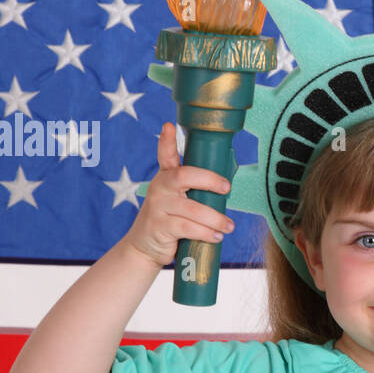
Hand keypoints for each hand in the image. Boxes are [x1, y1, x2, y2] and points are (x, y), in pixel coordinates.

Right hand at [122, 123, 234, 266]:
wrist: (145, 246)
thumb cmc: (170, 220)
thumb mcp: (178, 200)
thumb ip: (193, 190)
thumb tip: (226, 187)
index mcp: (166, 178)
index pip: (166, 156)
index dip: (167, 141)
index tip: (169, 126)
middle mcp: (159, 187)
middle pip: (184, 176)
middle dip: (210, 180)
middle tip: (227, 188)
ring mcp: (158, 207)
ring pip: (194, 209)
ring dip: (216, 219)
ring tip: (228, 226)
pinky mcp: (160, 226)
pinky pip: (189, 228)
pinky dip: (207, 233)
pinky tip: (216, 237)